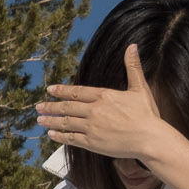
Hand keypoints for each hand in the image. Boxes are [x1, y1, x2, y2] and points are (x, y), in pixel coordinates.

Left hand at [36, 45, 174, 163]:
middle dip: (51, 106)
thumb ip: (133, 67)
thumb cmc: (147, 114)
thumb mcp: (139, 88)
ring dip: (51, 121)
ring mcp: (92, 127)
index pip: (77, 91)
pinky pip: (72, 139)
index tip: (50, 90)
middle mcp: (94, 110)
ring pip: (66, 123)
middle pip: (67, 107)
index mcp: (104, 96)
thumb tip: (132, 46)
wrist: (149, 138)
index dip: (62, 91)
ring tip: (40, 120)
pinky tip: (51, 135)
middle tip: (38, 106)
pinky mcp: (93, 143)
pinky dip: (60, 136)